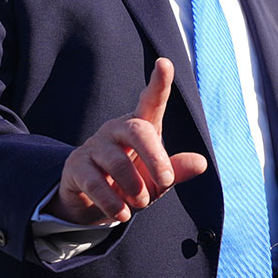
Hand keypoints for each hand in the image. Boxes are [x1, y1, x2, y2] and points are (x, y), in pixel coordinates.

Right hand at [51, 58, 207, 222]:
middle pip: (138, 130)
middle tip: (165, 181)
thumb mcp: (157, 180)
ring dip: (135, 188)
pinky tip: (121, 214)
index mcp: (140, 127)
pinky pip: (95, 183)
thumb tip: (201, 163)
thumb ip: (176, 170)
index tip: (165, 63)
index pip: (150, 101)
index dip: (159, 83)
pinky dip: (112, 202)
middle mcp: (116, 130)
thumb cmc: (132, 183)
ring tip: (140, 205)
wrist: (93, 203)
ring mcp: (94, 146)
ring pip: (117, 162)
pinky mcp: (76, 167)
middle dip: (155, 156)